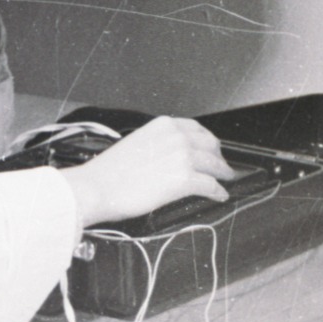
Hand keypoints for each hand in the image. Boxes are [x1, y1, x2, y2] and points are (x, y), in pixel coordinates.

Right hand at [60, 116, 236, 225]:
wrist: (97, 187)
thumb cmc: (109, 171)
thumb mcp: (138, 143)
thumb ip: (159, 144)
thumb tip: (172, 155)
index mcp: (164, 125)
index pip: (197, 129)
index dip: (208, 141)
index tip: (211, 149)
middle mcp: (177, 137)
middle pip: (211, 145)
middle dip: (218, 156)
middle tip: (221, 166)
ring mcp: (183, 157)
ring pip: (214, 165)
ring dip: (222, 173)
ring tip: (225, 180)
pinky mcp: (184, 179)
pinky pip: (210, 185)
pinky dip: (218, 191)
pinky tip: (219, 195)